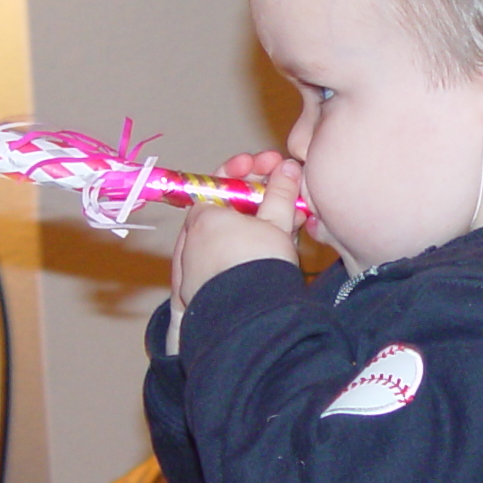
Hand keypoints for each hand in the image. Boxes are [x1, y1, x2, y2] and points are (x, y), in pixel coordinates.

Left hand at [169, 153, 304, 341]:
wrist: (246, 318)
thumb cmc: (258, 264)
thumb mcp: (276, 223)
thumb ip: (281, 193)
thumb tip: (288, 169)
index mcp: (203, 215)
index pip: (224, 182)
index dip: (250, 170)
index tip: (271, 164)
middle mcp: (191, 239)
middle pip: (228, 209)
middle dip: (260, 199)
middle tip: (287, 195)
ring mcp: (193, 267)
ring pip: (229, 237)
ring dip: (258, 227)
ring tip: (290, 227)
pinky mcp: (200, 292)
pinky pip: (224, 262)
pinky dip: (245, 252)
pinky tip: (272, 254)